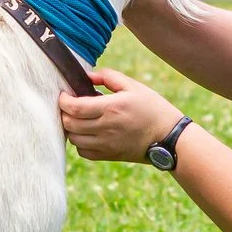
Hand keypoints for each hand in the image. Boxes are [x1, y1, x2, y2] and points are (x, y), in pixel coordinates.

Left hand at [58, 67, 182, 162]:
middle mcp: (105, 128)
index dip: (63, 100)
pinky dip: (79, 142)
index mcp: (111, 108)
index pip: (75, 107)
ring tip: (78, 118)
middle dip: (64, 113)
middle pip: (70, 123)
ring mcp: (106, 144)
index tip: (63, 94)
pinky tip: (87, 133)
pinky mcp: (108, 155)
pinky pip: (83, 152)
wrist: (168, 137)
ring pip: (73, 139)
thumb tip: (87, 76)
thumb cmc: (153, 108)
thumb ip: (108, 77)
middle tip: (69, 105)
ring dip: (71, 128)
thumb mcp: (133, 86)